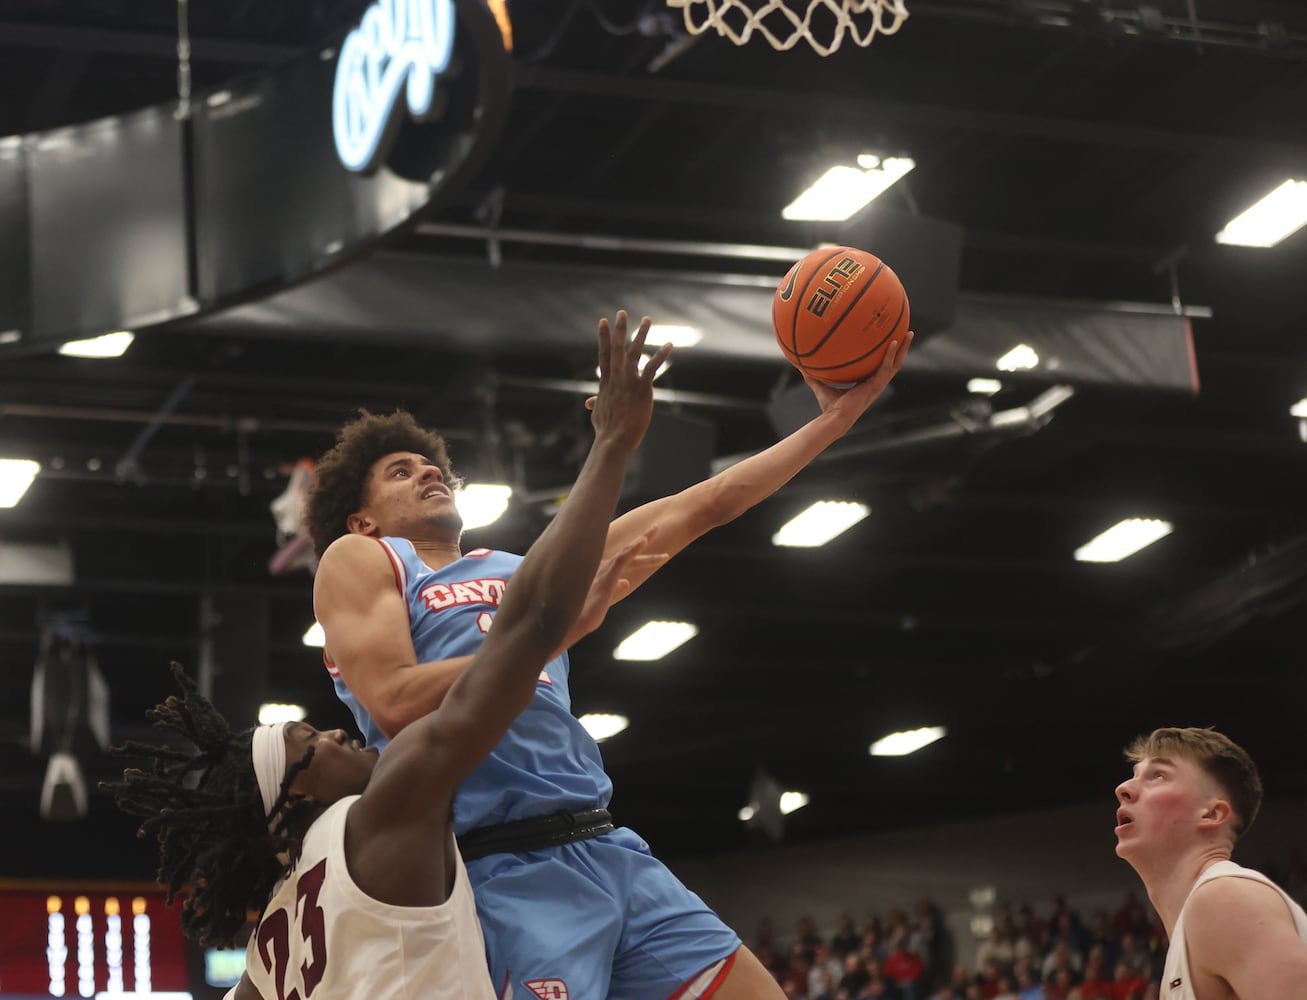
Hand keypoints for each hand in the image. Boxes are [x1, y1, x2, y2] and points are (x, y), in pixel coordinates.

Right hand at [561, 528, 667, 647]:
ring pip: (628, 551)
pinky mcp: (607, 576)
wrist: (572, 622)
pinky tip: (643, 541)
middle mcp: (604, 568)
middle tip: (657, 526)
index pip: (626, 560)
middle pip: (628, 551)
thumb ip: (615, 589)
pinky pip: (623, 559)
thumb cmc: (584, 613)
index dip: (640, 553)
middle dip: (643, 538)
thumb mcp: (604, 600)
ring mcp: (605, 570)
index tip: (652, 547)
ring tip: (656, 528)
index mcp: (605, 574)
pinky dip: (633, 549)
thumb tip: (626, 582)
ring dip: (643, 539)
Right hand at [585, 310, 671, 452]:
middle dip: (620, 329)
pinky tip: (668, 344)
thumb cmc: (606, 429)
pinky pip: (652, 367)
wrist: (613, 439)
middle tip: (621, 312)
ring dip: (641, 335)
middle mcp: (616, 377)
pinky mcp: (642, 388)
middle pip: (617, 348)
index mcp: (606, 381)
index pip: (604, 354)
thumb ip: (596, 403)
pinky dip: (660, 355)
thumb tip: (588, 402)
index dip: (604, 337)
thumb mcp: (598, 413)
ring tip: (646, 320)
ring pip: (635, 353)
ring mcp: (629, 381)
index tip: (603, 321)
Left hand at [803, 330, 913, 429]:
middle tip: (907, 332)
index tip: (890, 341)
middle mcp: (876, 383)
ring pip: (896, 364)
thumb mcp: (820, 385)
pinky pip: (885, 368)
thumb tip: (798, 364)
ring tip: (909, 333)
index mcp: (867, 382)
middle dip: (902, 348)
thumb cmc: (829, 407)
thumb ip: (812, 374)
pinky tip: (893, 343)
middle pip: (894, 362)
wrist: (834, 419)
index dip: (887, 355)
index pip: (880, 366)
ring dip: (903, 349)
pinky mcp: (876, 386)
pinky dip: (890, 355)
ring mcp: (878, 385)